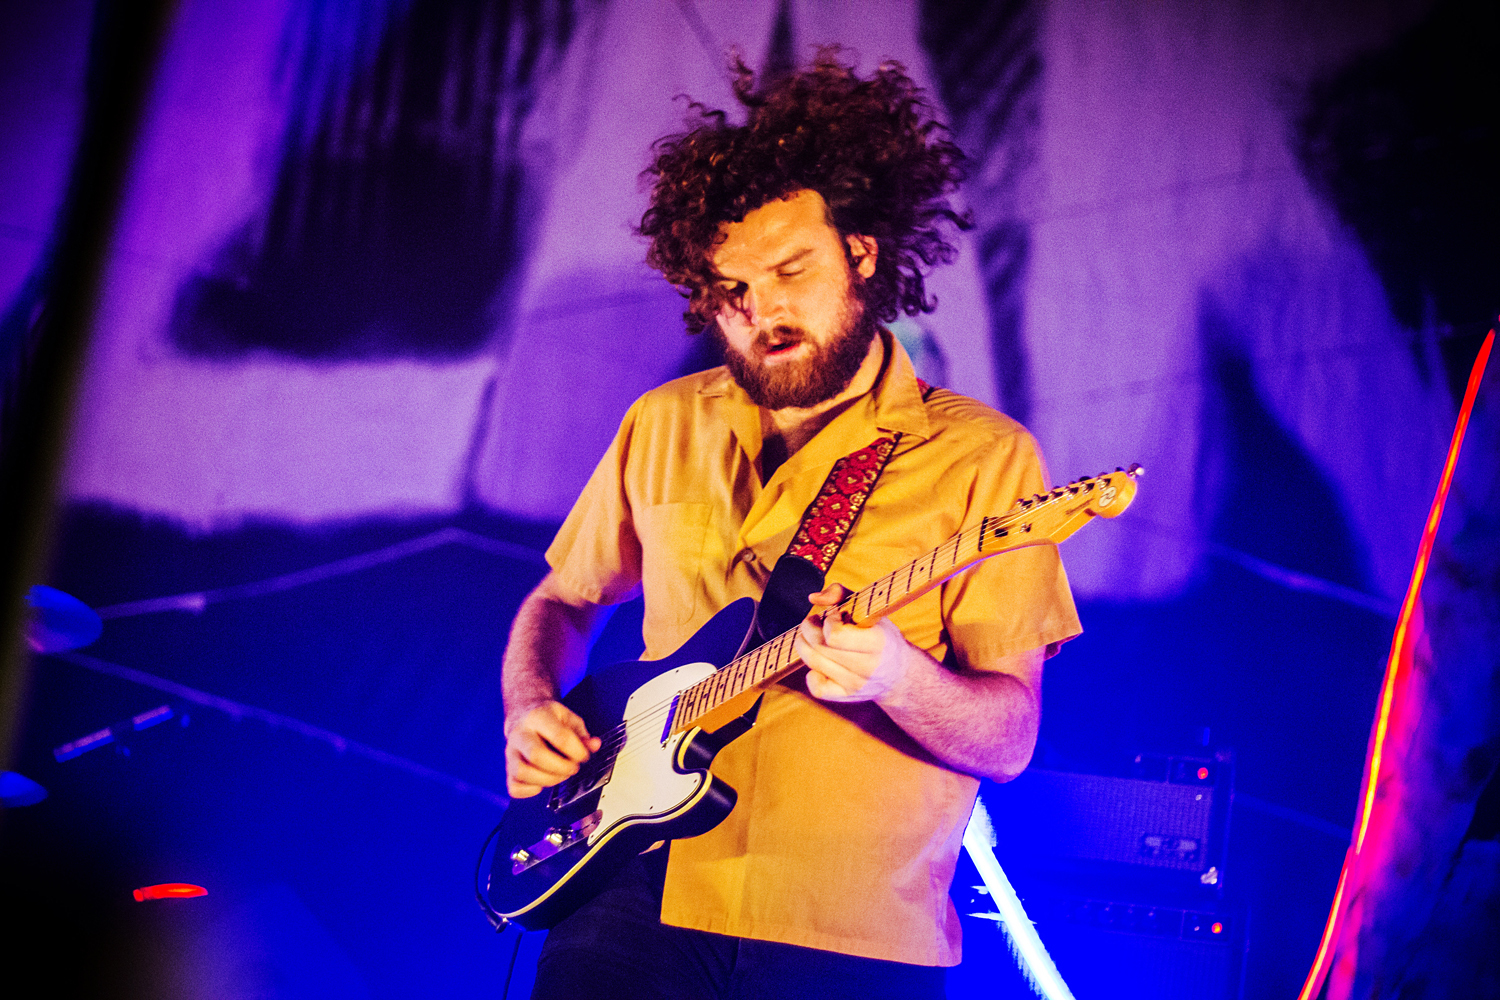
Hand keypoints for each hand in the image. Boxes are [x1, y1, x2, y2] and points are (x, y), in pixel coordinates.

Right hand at [504, 700, 600, 798]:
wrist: (524, 715)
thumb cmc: (548, 718)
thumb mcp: (569, 719)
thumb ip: (583, 734)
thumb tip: (594, 746)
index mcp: (538, 717)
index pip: (559, 737)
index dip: (577, 751)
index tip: (584, 756)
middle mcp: (520, 734)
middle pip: (536, 755)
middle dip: (561, 767)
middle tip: (573, 768)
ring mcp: (511, 752)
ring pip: (522, 772)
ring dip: (547, 780)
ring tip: (560, 775)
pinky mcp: (508, 768)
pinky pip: (514, 788)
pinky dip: (531, 791)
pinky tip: (543, 782)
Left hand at [794, 583, 915, 702]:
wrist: (899, 673)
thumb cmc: (881, 634)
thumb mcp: (870, 609)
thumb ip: (841, 594)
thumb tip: (813, 598)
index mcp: (877, 643)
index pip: (835, 636)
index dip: (828, 621)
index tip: (835, 615)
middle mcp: (867, 667)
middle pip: (819, 648)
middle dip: (808, 629)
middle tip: (813, 621)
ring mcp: (856, 684)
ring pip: (814, 664)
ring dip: (805, 645)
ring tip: (812, 636)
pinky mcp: (847, 695)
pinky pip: (818, 689)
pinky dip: (811, 674)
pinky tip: (818, 664)